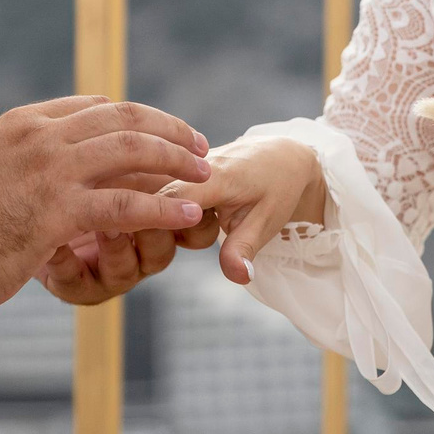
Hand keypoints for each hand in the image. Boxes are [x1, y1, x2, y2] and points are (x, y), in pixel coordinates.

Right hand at [0, 97, 211, 305]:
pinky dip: (164, 207)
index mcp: (25, 122)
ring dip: (177, 161)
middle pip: (123, 118)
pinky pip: (126, 204)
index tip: (161, 132)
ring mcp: (52, 170)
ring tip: (204, 175)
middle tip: (199, 146)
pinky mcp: (60, 211)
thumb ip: (22, 156)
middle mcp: (42, 136)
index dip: (136, 118)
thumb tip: (47, 161)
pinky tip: (187, 213)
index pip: (95, 107)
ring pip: (134, 150)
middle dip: (169, 129)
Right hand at [160, 140, 325, 285]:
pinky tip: (197, 210)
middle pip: (155, 203)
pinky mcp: (173, 167)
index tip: (183, 240)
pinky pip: (155, 193)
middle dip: (170, 227)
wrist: (280, 156)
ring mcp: (178, 163)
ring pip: (154, 199)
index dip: (165, 226)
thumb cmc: (276, 188)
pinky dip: (170, 209)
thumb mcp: (266, 222)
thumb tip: (238, 277)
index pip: (169, 200)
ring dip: (171, 217)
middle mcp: (188, 163)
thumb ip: (243, 249)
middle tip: (208, 226)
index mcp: (214, 175)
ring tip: (207, 217)